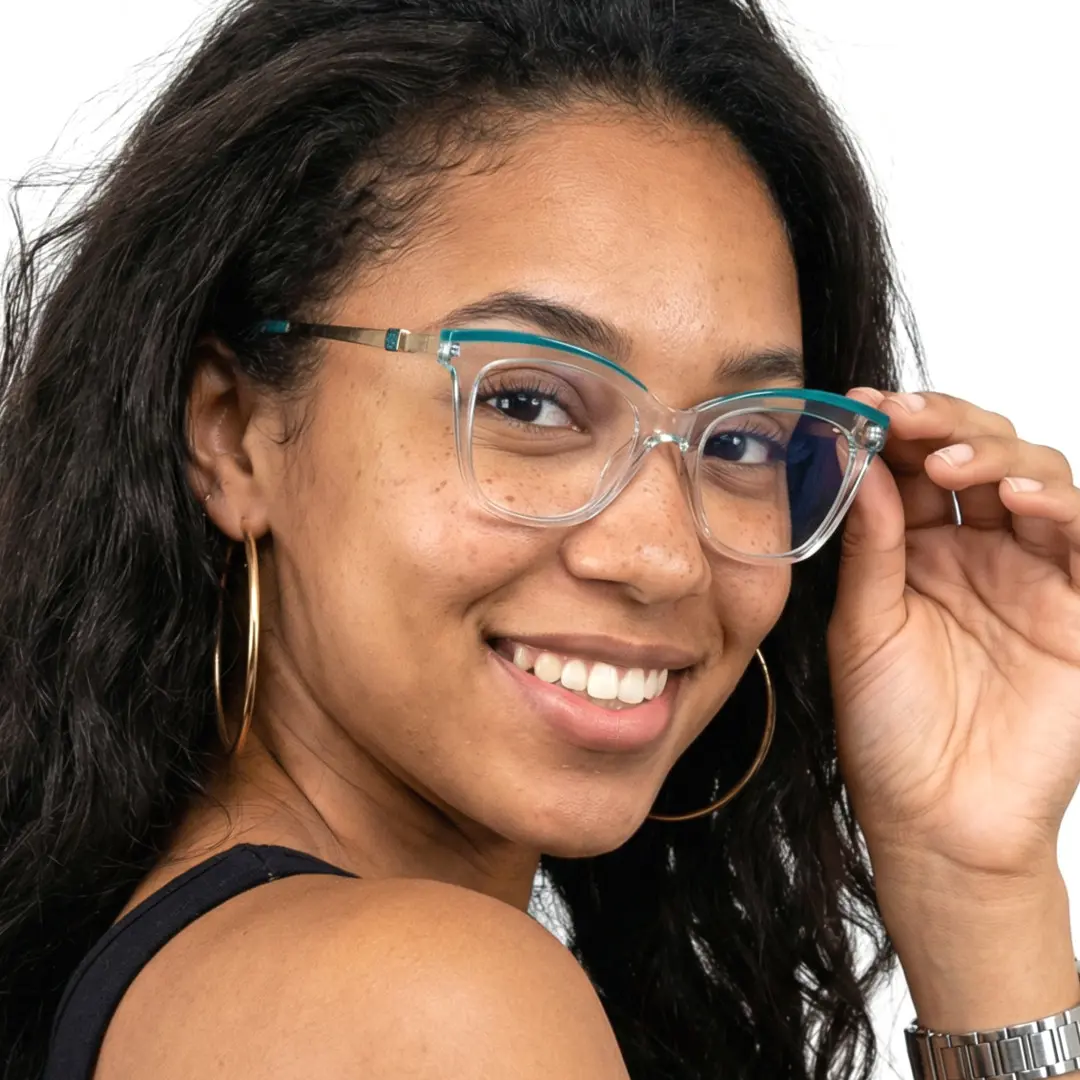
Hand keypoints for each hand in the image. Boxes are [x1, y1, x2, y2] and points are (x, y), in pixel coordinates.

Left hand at [827, 389, 1079, 878]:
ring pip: (1034, 478)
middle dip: (942, 424)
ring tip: (948, 462)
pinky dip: (1058, 506)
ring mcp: (1031, 575)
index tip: (857, 406)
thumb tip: (856, 461)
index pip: (913, 467)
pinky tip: (1017, 497)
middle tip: (901, 416)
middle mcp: (976, 552)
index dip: (892, 431)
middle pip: (976, 455)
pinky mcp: (1079, 608)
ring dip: (995, 454)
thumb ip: (868, 547)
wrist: (937, 821)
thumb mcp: (863, 628)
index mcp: (916, 552)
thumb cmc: (889, 730)